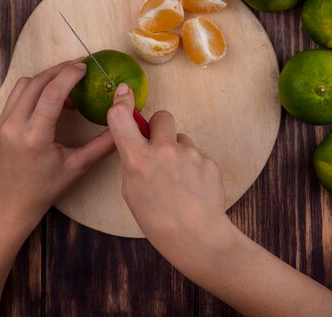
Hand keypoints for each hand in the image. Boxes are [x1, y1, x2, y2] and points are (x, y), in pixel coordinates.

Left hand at [0, 59, 114, 230]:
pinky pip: (14, 98)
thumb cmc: (47, 186)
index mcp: (35, 137)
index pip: (52, 93)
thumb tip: (123, 125)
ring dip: (44, 79)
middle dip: (58, 70)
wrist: (12, 201)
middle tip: (78, 67)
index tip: (84, 66)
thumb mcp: (78, 167)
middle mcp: (13, 126)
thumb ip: (102, 145)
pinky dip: (33, 92)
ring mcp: (0, 124)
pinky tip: (48, 101)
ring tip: (64, 84)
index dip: (69, 75)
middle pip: (36, 82)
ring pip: (22, 86)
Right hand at [106, 84, 228, 258]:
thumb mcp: (132, 191)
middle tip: (160, 146)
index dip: (121, 103)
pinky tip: (193, 189)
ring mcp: (190, 154)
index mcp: (138, 160)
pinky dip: (195, 168)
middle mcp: (164, 151)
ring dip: (179, 153)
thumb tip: (140, 147)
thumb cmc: (158, 221)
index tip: (123, 94)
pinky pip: (198, 156)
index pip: (121, 118)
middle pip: (162, 116)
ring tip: (180, 182)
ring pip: (182, 141)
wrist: (197, 237)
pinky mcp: (209, 161)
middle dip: (159, 126)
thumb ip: (134, 163)